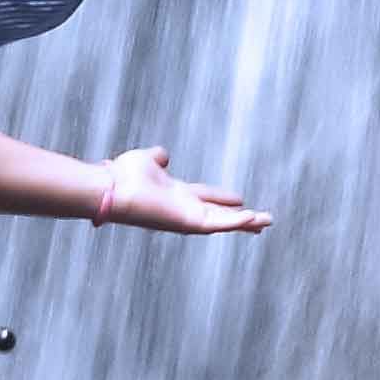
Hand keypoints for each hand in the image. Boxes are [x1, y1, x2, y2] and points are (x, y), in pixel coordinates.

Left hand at [89, 146, 267, 236]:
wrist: (112, 187)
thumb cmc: (123, 176)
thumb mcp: (146, 160)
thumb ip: (158, 158)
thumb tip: (164, 155)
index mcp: (177, 195)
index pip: (206, 198)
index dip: (224, 199)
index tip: (241, 199)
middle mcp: (185, 208)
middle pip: (220, 215)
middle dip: (242, 218)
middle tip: (263, 220)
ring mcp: (187, 217)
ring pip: (223, 222)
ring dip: (246, 222)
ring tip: (267, 221)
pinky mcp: (188, 222)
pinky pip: (217, 224)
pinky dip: (235, 222)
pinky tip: (253, 219)